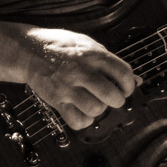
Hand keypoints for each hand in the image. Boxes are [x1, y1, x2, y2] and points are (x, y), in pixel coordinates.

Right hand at [18, 27, 138, 129]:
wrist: (29, 50)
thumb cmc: (61, 47)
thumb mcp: (88, 46)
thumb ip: (111, 62)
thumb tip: (138, 80)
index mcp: (93, 54)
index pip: (123, 73)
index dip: (129, 85)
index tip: (126, 88)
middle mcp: (81, 70)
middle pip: (112, 95)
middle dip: (117, 100)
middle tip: (113, 98)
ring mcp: (67, 86)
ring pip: (96, 109)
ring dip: (99, 109)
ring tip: (95, 102)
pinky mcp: (55, 100)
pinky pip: (77, 121)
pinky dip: (84, 121)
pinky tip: (83, 111)